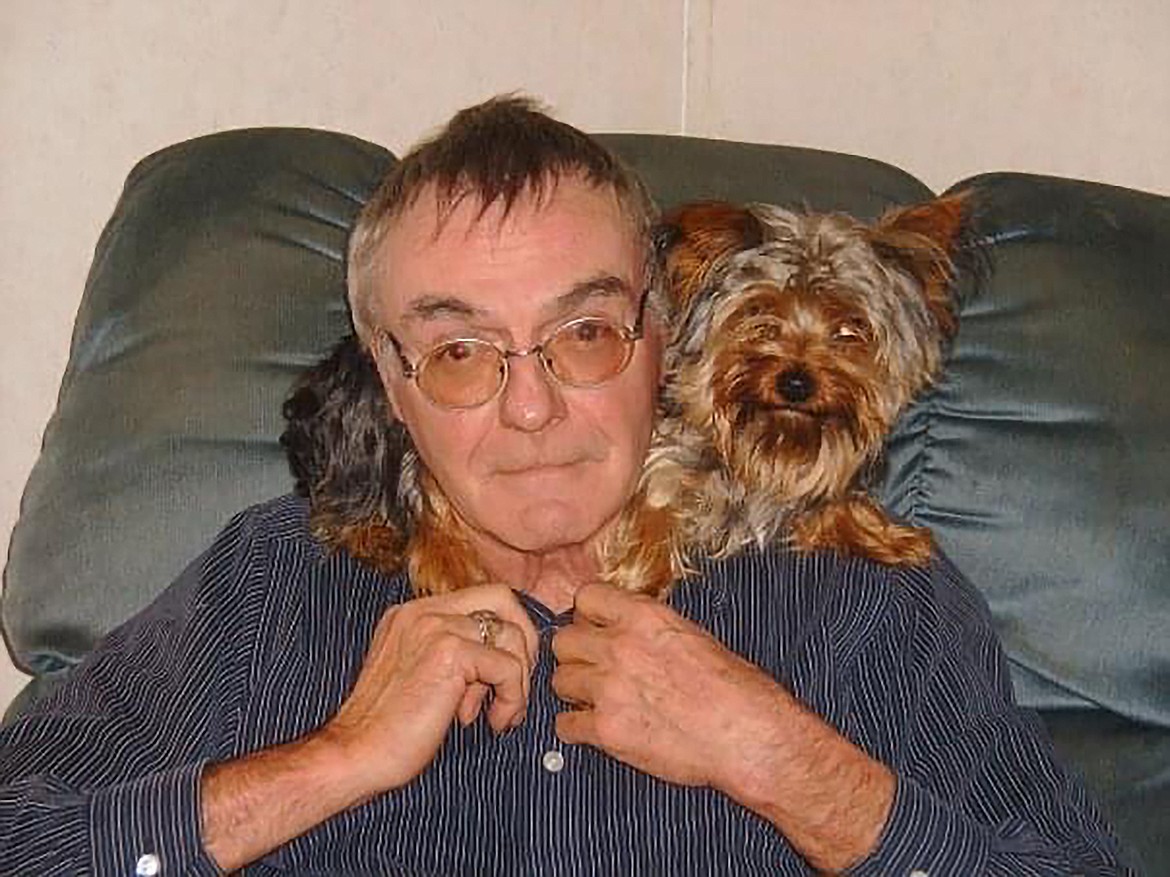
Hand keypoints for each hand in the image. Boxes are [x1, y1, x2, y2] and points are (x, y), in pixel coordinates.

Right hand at [323, 583, 538, 798]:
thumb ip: (455, 656)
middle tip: (516, 685)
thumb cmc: (386, 731)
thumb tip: (502, 658)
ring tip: (499, 713)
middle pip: (501, 598)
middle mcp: (422, 611)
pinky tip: (494, 722)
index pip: (480, 597)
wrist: (355, 755)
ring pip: (511, 635)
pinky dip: (513, 698)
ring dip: (518, 680)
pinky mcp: (449, 652)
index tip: (503, 674)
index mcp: (412, 614)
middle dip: (522, 642)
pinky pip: (508, 667)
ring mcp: (434, 627)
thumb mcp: (422, 677)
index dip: (503, 633)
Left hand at [551, 582, 787, 790]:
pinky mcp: (606, 730)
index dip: (588, 616)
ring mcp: (609, 689)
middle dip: (576, 654)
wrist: (747, 735)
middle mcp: (621, 647)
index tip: (595, 629)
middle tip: (593, 668)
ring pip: (559, 680)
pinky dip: (577, 729)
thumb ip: (649, 628)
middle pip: (563, 640)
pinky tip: (596, 729)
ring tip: (597, 700)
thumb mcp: (694, 635)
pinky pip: (565, 725)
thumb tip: (625, 628)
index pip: (586, 597)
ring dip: (575, 691)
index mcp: (645, 617)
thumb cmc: (734, 690)